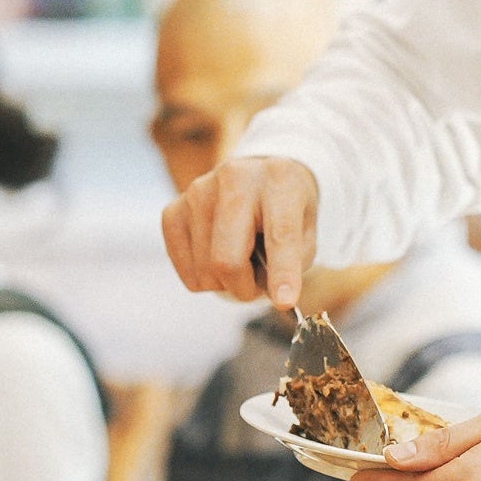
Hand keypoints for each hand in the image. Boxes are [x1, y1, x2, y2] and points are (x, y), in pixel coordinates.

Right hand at [161, 157, 318, 306]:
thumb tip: (277, 297)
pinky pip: (185, 271)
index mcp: (279, 181)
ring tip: (241, 260)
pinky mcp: (173, 210)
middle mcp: (234, 179)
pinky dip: (204, 278)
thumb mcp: (307, 230)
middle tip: (256, 285)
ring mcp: (198, 193)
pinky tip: (217, 255)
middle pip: (227, 260)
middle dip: (244, 288)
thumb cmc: (285, 210)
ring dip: (226, 282)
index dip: (282, 273)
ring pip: (205, 271)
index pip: (280, 235)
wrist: (256, 178)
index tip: (284, 302)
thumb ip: (296, 263)